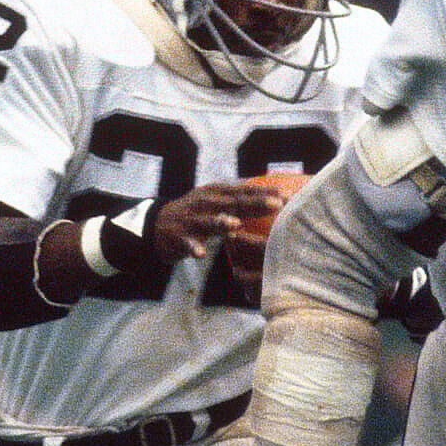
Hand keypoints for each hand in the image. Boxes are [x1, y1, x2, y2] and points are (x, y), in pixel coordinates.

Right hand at [150, 180, 289, 262]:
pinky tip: (200, 254)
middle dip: (254, 204)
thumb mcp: (216, 201)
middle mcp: (206, 203)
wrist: (157, 225)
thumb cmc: (197, 213)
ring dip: (222, 222)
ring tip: (236, 225)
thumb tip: (273, 197)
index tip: (287, 196)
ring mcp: (192, 220)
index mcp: (216, 193)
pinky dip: (193, 248)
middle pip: (233, 203)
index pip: (245, 191)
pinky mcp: (179, 237)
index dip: (266, 193)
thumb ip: (240, 200)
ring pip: (208, 221)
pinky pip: (188, 244)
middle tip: (276, 205)